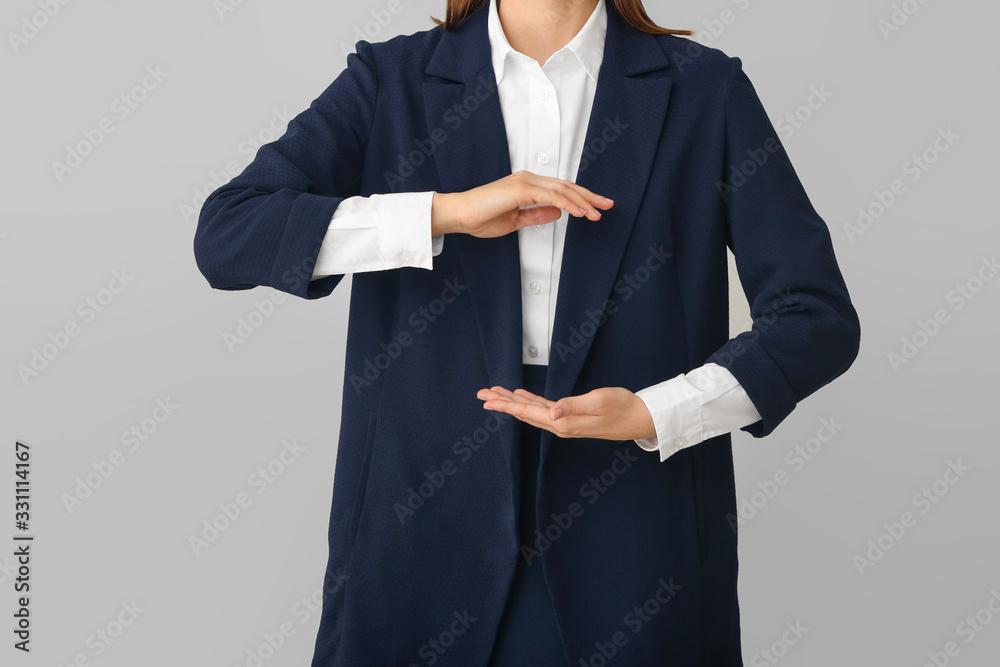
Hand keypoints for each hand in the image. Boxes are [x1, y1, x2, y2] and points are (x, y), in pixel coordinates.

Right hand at [432, 170, 613, 238]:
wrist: (459, 215)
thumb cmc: (480, 217)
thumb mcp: (515, 221)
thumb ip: (536, 215)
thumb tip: (557, 213)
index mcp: (527, 186)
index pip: (560, 190)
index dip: (580, 198)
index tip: (596, 207)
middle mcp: (529, 180)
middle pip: (567, 186)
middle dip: (590, 196)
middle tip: (608, 205)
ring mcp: (526, 182)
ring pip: (563, 190)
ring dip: (583, 202)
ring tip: (597, 213)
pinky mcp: (521, 189)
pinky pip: (552, 196)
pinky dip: (569, 204)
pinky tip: (581, 212)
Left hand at [476, 385, 656, 441]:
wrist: (639, 418)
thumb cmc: (622, 408)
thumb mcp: (598, 402)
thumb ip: (573, 406)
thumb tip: (552, 413)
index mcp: (563, 423)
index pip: (528, 412)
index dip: (506, 404)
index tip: (487, 399)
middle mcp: (560, 425)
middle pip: (524, 412)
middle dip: (502, 403)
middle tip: (481, 395)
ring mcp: (565, 422)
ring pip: (531, 410)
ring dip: (512, 402)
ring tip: (495, 395)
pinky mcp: (571, 416)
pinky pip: (543, 409)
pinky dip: (530, 401)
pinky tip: (522, 396)